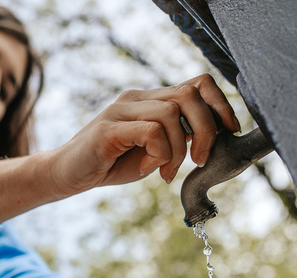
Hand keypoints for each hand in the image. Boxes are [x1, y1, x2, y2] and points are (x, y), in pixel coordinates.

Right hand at [47, 74, 240, 195]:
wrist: (67, 174)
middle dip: (206, 130)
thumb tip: (211, 140)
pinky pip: (151, 132)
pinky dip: (158, 155)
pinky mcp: (109, 128)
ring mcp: (121, 109)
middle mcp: (137, 97)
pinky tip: (145, 169)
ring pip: (172, 114)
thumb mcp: (152, 152)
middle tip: (198, 160)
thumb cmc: (110, 164)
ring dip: (179, 150)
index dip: (220, 105)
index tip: (229, 132)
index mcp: (150, 100)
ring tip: (166, 172)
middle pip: (190, 94)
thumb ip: (176, 140)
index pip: (197, 84)